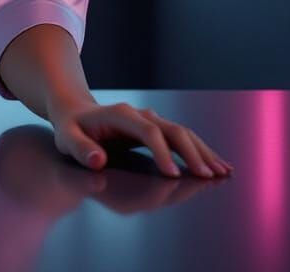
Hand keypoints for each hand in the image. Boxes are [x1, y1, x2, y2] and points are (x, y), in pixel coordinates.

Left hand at [47, 99, 234, 178]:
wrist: (75, 112)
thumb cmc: (71, 128)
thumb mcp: (66, 137)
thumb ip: (81, 149)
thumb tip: (99, 160)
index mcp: (120, 114)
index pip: (148, 131)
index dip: (162, 152)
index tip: (173, 175)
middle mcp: (140, 114)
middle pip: (172, 129)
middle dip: (192, 153)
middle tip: (209, 177)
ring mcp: (150, 120)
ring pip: (183, 133)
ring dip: (203, 152)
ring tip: (223, 172)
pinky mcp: (157, 129)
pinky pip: (183, 138)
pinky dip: (201, 151)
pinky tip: (218, 165)